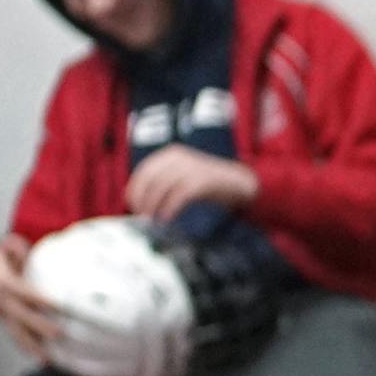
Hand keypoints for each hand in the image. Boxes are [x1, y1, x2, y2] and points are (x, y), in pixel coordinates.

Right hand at [0, 235, 58, 359]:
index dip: (40, 298)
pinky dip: (28, 349)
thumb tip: (43, 242)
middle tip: (59, 333)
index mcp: (4, 282)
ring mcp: (1, 313)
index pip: (23, 291)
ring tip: (48, 359)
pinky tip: (43, 360)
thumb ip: (25, 250)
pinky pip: (16, 336)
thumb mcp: (14, 247)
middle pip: (19, 315)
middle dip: (38, 325)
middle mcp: (0, 300)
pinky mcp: (5, 322)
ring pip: (15, 331)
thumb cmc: (8, 256)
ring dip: (32, 346)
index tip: (59, 305)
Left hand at [124, 146, 256, 222]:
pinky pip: (179, 195)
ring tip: (153, 220)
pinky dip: (169, 208)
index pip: (143, 171)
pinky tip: (167, 218)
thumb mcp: (182, 177)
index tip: (134, 207)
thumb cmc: (209, 185)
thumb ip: (163, 183)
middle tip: (142, 216)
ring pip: (162, 186)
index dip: (135, 190)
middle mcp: (179, 157)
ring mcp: (192, 167)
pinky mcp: (203, 180)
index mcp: (171, 154)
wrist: (241, 183)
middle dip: (142, 200)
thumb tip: (139, 200)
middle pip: (150, 179)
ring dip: (154, 206)